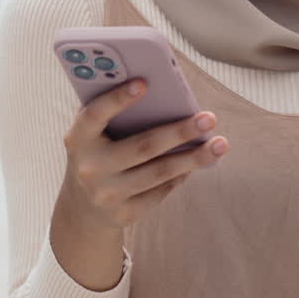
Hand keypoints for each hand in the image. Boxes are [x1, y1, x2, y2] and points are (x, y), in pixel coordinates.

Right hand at [62, 79, 229, 231]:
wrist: (82, 208)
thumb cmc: (97, 153)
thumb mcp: (93, 134)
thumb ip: (112, 112)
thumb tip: (161, 91)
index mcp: (78, 138)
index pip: (95, 115)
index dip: (118, 99)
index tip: (144, 83)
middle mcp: (90, 168)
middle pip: (143, 146)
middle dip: (180, 131)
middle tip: (209, 118)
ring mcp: (106, 194)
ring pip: (160, 172)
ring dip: (194, 157)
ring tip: (220, 144)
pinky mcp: (123, 214)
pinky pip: (161, 192)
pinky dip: (181, 175)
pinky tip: (197, 163)